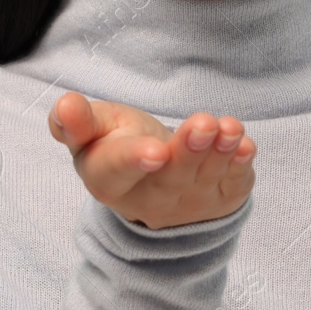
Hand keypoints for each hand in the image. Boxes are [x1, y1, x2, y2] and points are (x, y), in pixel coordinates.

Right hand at [48, 91, 257, 230]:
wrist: (159, 176)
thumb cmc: (120, 143)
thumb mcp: (96, 131)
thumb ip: (78, 122)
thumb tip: (64, 106)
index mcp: (109, 179)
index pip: (117, 171)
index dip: (134, 160)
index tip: (155, 152)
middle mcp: (149, 198)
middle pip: (169, 178)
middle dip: (188, 151)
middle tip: (202, 125)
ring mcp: (188, 202)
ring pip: (204, 178)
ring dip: (219, 152)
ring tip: (228, 127)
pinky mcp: (220, 199)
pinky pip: (233, 184)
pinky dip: (240, 165)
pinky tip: (245, 145)